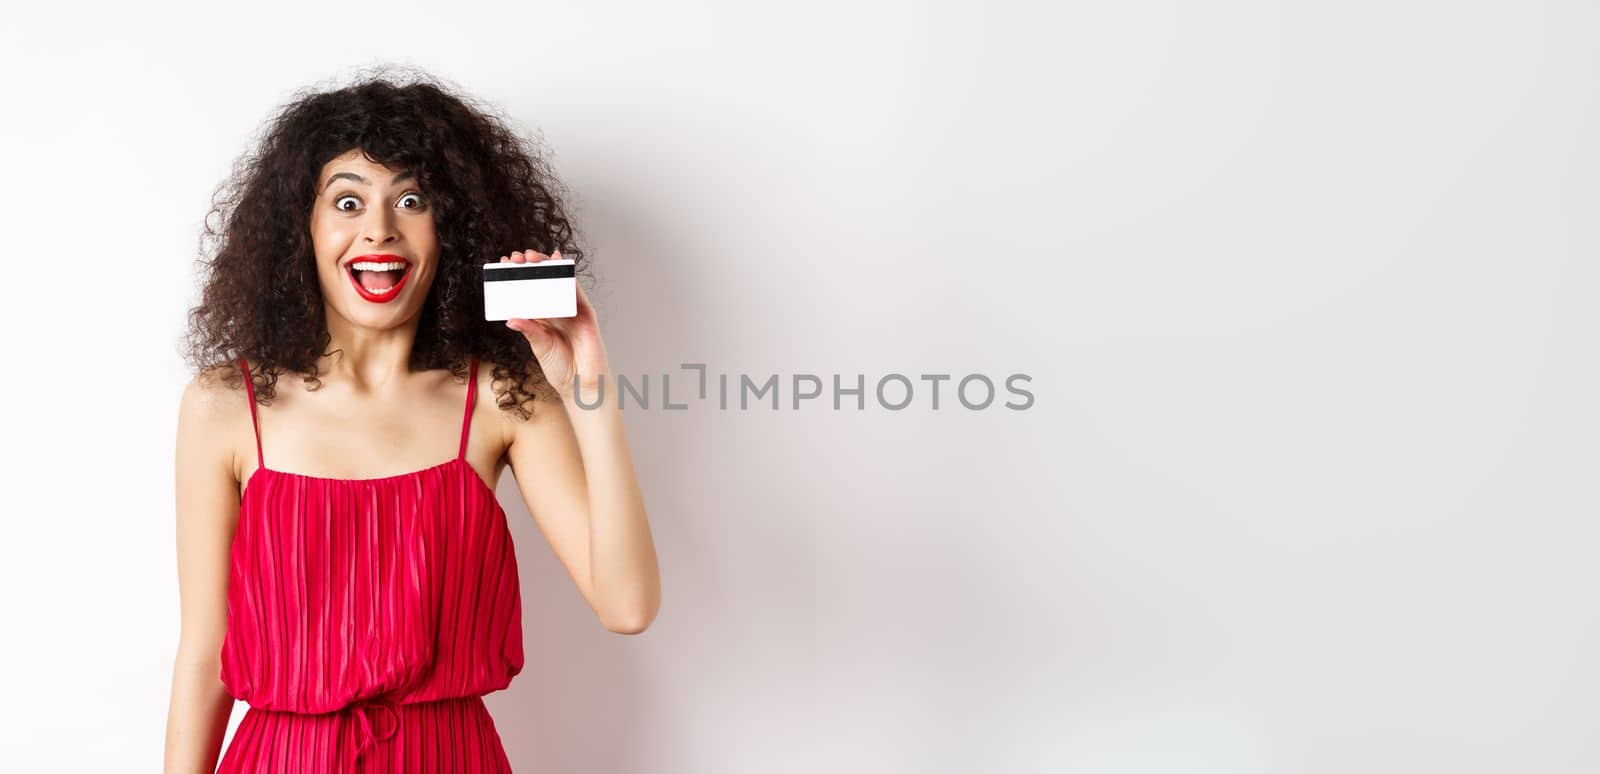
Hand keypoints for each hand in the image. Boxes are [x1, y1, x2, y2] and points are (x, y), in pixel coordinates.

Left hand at [501, 249, 609, 399]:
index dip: (518, 278)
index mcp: (544, 318)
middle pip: (543, 283)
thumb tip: (511, 319)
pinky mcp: (586, 313)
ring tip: (532, 257)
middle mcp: (558, 311)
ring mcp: (573, 310)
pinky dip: (568, 277)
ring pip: (559, 282)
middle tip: (516, 257)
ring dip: (547, 266)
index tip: (505, 265)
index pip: (529, 292)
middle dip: (530, 268)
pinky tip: (558, 265)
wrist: (581, 384)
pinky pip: (576, 290)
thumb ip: (529, 331)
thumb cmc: (562, 368)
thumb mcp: (540, 347)